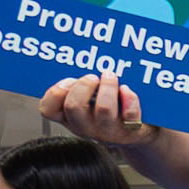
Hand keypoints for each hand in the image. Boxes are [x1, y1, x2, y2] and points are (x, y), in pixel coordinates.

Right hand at [40, 71, 155, 147]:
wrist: (141, 133)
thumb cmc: (111, 110)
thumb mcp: (89, 101)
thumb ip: (79, 86)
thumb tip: (77, 56)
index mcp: (70, 117)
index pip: (48, 109)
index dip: (55, 92)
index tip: (67, 81)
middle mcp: (85, 127)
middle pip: (74, 106)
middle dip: (83, 85)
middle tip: (92, 76)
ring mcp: (108, 131)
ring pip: (104, 108)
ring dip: (107, 87)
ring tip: (111, 76)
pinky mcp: (130, 131)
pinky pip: (130, 115)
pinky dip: (129, 98)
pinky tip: (127, 89)